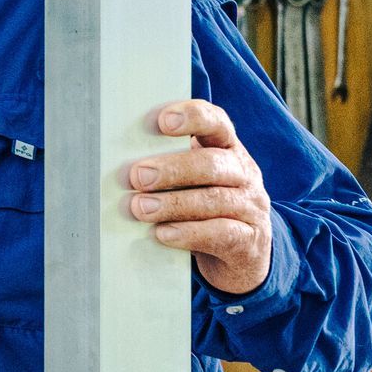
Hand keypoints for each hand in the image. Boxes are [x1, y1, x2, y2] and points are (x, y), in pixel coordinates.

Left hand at [126, 98, 272, 296]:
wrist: (244, 253)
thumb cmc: (206, 207)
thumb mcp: (194, 181)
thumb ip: (169, 166)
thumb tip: (120, 164)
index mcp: (228, 149)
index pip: (217, 123)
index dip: (193, 117)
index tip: (162, 122)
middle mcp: (245, 174)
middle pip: (212, 164)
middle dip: (172, 169)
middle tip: (137, 176)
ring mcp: (251, 208)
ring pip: (214, 201)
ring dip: (172, 203)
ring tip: (139, 208)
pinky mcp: (250, 240)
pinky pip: (221, 234)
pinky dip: (189, 233)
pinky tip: (163, 233)